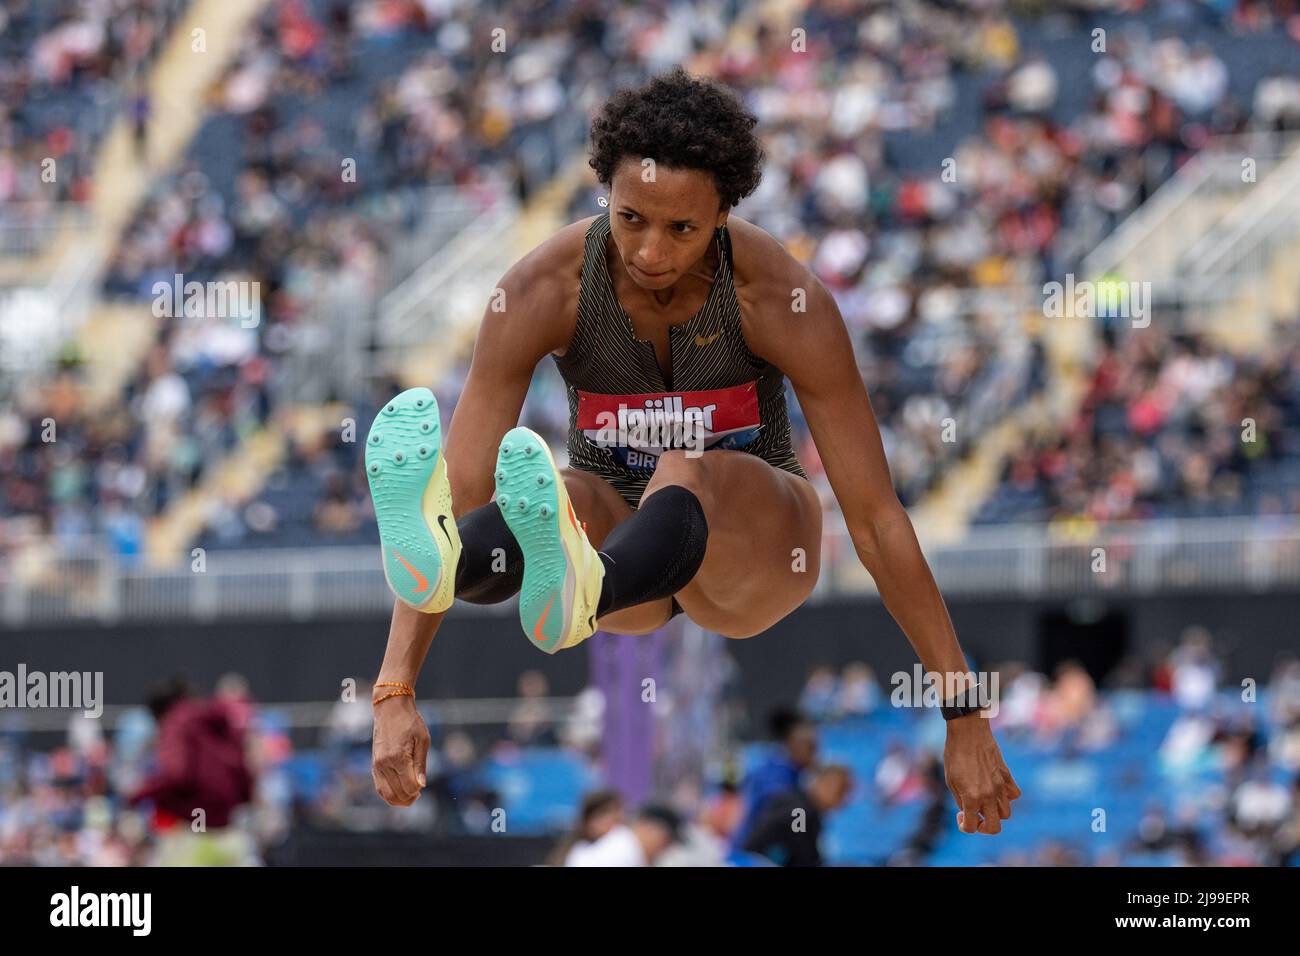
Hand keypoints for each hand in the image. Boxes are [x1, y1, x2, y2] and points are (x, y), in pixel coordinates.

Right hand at [371, 693, 429, 806]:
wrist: (390, 709)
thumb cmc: (410, 722)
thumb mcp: (422, 740)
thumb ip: (421, 764)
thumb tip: (422, 786)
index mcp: (398, 758)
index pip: (409, 787)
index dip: (418, 790)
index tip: (422, 783)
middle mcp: (384, 764)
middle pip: (398, 793)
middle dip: (410, 797)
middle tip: (419, 791)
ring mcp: (377, 765)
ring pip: (386, 794)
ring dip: (399, 799)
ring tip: (411, 795)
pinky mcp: (374, 765)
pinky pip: (379, 787)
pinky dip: (389, 794)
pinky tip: (400, 791)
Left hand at [943, 714, 1020, 834]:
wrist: (968, 732)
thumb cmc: (954, 754)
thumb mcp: (950, 780)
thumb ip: (961, 800)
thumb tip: (969, 811)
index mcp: (971, 797)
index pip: (972, 827)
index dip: (964, 826)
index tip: (960, 815)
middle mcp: (988, 795)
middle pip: (994, 827)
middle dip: (983, 827)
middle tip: (975, 816)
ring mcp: (1000, 786)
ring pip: (1006, 813)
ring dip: (994, 813)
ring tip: (984, 802)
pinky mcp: (1007, 776)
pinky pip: (1014, 795)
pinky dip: (1007, 797)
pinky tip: (995, 790)